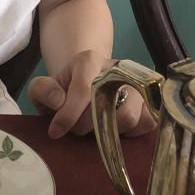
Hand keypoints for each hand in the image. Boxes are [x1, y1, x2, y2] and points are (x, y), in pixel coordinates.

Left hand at [27, 49, 156, 138]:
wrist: (88, 84)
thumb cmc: (65, 90)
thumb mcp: (44, 87)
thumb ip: (42, 90)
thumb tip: (57, 101)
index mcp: (89, 60)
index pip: (83, 89)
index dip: (68, 115)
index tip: (55, 132)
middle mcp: (118, 68)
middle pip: (107, 106)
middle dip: (86, 126)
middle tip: (76, 130)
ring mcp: (138, 84)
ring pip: (128, 117)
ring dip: (108, 133)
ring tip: (95, 130)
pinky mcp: (152, 102)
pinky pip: (147, 123)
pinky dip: (131, 134)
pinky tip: (114, 131)